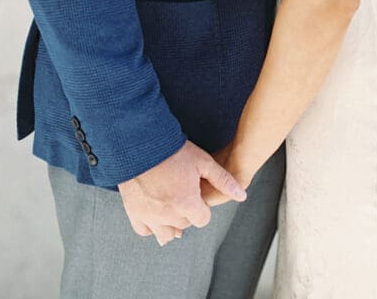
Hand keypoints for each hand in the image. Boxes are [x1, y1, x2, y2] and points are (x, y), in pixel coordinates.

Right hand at [118, 140, 246, 243]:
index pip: (202, 219)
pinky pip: (145, 230)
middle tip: (182, 192)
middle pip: (185, 225)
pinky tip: (156, 215)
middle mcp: (168, 214)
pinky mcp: (134, 212)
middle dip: (187, 212)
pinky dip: (152, 226)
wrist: (140, 142)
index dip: (201, 206)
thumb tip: (242, 195)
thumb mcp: (202, 161)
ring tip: (171, 206)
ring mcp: (150, 215)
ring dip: (171, 223)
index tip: (195, 193)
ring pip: (166, 234)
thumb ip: (223, 181)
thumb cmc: (172, 150)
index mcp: (187, 203)